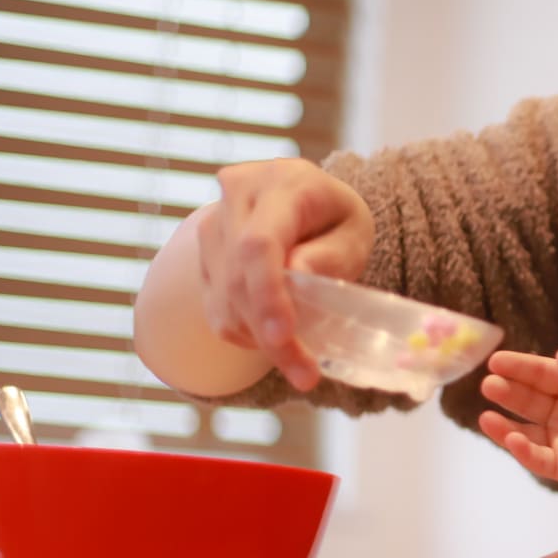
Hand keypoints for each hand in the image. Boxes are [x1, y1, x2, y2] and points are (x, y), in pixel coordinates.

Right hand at [198, 158, 373, 389]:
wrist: (304, 201)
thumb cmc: (336, 220)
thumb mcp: (354, 233)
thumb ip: (331, 254)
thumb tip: (295, 277)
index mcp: (283, 183)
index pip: (260, 243)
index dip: (268, 293)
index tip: (284, 336)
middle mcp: (237, 195)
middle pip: (239, 278)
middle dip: (270, 335)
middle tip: (306, 375)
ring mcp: (212, 222)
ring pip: (224, 298)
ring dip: (259, 339)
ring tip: (299, 359)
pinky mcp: (203, 252)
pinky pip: (216, 307)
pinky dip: (246, 332)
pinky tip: (273, 333)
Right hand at [478, 349, 557, 506]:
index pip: (542, 374)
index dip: (520, 367)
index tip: (496, 361)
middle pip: (528, 400)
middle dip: (507, 392)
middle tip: (488, 384)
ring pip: (525, 431)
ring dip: (504, 425)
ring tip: (486, 417)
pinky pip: (538, 459)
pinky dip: (522, 451)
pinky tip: (512, 439)